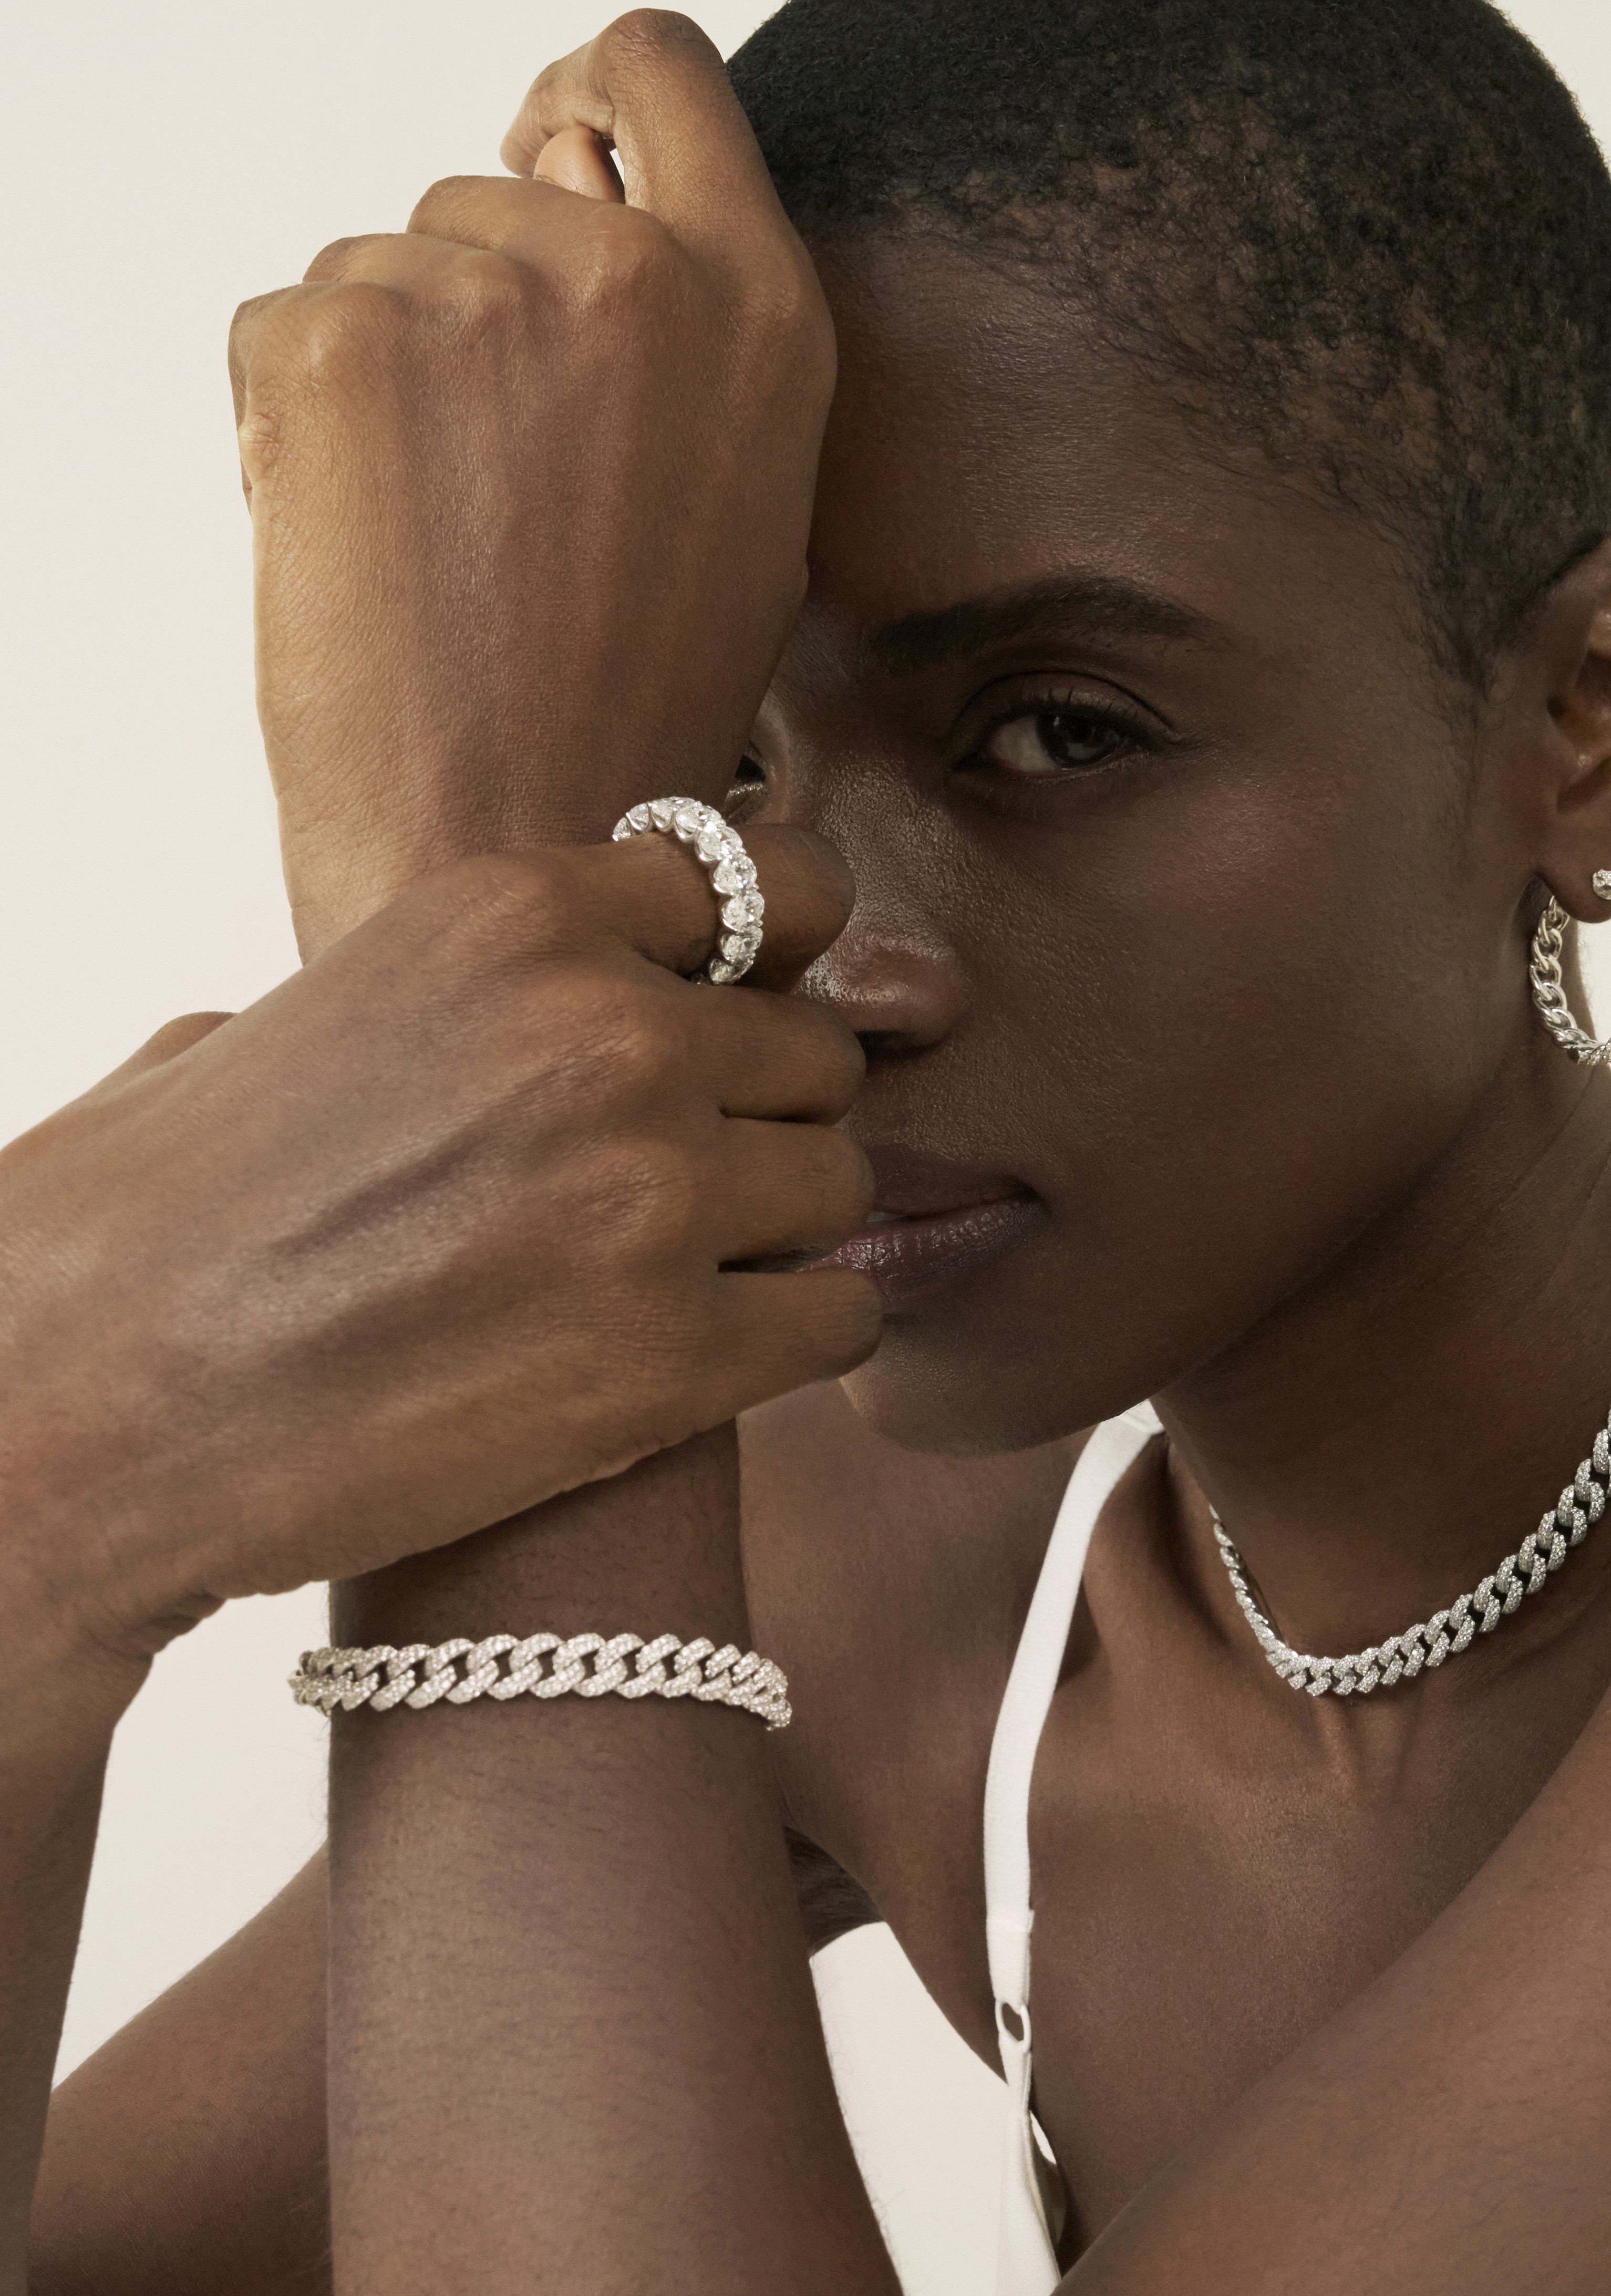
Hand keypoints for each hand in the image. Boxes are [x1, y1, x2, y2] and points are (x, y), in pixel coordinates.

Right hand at [0, 838, 876, 1669]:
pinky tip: (718, 1354)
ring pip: (839, 1184)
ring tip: (683, 1278)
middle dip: (764, 1114)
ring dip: (782, 1231)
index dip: (763, 963)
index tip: (739, 1018)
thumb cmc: (143, 1230)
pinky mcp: (673, 1357)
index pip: (762, 885)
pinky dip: (799, 1335)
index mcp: (510, 914)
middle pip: (813, 1050)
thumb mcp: (271, 1025)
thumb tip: (441, 1021)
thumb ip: (411, 994)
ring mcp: (652, 1194)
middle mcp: (605, 1031)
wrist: (87, 1410)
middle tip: (687, 1185)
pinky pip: (839, 1317)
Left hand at [230, 11, 832, 959]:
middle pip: (494, 185)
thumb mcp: (740, 497)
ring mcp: (483, 295)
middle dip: (473, 302)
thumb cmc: (632, 707)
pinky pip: (286, 324)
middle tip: (497, 483)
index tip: (541, 148)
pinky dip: (297, 419)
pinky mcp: (341, 343)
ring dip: (386, 373)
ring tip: (443, 536)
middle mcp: (633, 270)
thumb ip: (679, 331)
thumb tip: (563, 174)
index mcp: (761, 305)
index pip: (654, 64)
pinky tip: (367, 539)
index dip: (582, 92)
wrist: (523, 839)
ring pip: (383, 263)